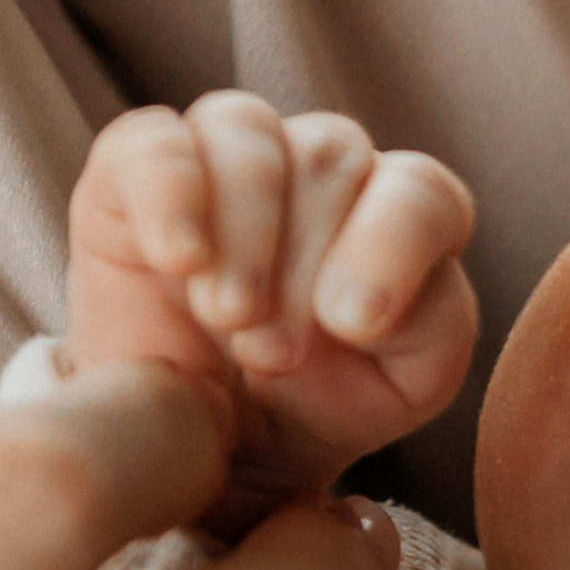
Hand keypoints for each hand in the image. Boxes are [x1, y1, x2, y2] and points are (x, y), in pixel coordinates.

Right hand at [67, 93, 477, 511]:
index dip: (389, 246)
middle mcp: (324, 164)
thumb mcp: (398, 389)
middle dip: (302, 266)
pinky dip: (168, 193)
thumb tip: (367, 300)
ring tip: (227, 318)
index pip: (422, 191)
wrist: (203, 437)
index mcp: (402, 212)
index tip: (351, 326)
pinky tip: (178, 258)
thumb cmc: (316, 404)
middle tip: (272, 356)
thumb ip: (430, 334)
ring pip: (248, 132)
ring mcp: (231, 151)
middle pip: (333, 156)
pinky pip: (155, 141)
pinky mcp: (139, 164)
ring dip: (243, 233)